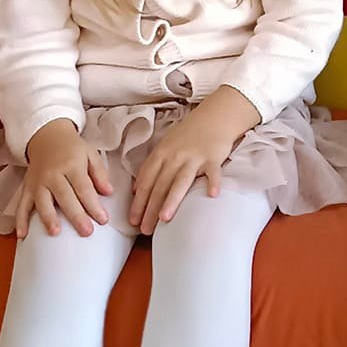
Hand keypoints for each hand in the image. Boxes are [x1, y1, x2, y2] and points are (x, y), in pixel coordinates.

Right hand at [16, 120, 112, 239]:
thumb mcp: (90, 154)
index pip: (84, 188)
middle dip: (76, 216)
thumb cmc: (72, 149)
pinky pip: (22, 205)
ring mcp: (38, 182)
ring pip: (42, 202)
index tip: (103, 220)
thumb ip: (100, 174)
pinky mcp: (27, 188)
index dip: (93, 205)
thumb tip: (108, 192)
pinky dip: (20, 220)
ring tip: (55, 233)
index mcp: (72, 165)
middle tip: (86, 232)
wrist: (47, 136)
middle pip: (65, 197)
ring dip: (48, 218)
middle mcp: (53, 174)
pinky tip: (22, 235)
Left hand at [128, 85, 259, 232]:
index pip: (146, 181)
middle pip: (160, 185)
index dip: (138, 202)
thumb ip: (152, 167)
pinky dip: (213, 182)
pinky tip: (211, 195)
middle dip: (150, 209)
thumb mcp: (165, 146)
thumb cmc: (188, 135)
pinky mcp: (213, 157)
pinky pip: (213, 171)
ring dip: (172, 200)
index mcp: (161, 153)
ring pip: (181, 180)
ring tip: (164, 219)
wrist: (213, 116)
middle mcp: (175, 156)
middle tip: (145, 230)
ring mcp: (194, 156)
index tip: (133, 220)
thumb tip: (137, 190)